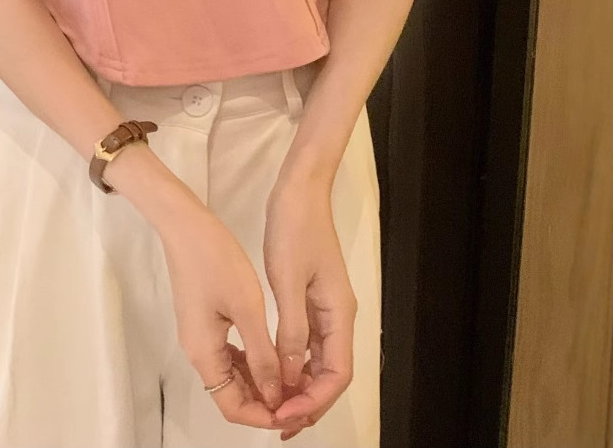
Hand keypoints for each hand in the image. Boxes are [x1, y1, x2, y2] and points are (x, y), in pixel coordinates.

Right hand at [159, 206, 287, 428]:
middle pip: (231, 394)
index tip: (294, 408)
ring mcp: (199, 336)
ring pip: (231, 374)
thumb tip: (274, 395)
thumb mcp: (247, 308)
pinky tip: (272, 351)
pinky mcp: (203, 321)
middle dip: (265, 399)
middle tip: (299, 393)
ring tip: (292, 374)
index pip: (232, 407)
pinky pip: (228, 353)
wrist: (186, 226)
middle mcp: (198, 352)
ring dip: (260, 379)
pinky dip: (251, 359)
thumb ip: (262, 355)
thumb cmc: (216, 262)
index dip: (263, 415)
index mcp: (204, 354)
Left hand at [264, 176, 356, 434]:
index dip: (313, 400)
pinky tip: (274, 370)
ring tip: (273, 405)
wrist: (300, 192)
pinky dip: (294, 361)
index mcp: (339, 313)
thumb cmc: (294, 230)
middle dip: (308, 401)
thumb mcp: (288, 281)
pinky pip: (309, 341)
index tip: (284, 414)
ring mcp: (327, 307)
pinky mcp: (313, 297)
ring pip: (320, 359)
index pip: (337, 374)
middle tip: (277, 422)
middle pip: (330, 372)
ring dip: (300, 385)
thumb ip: (291, 330)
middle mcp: (339, 315)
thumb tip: (290, 377)